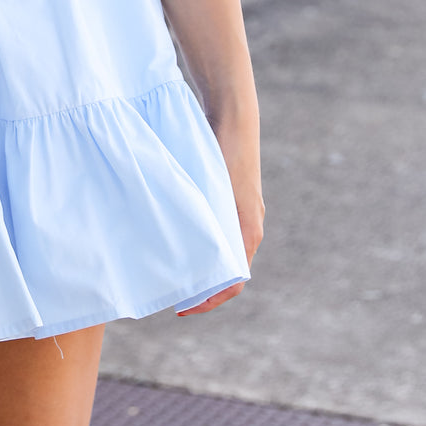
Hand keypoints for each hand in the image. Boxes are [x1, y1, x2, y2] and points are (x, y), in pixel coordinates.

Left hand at [177, 116, 264, 316]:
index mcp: (248, 230)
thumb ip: (210, 223)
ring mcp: (244, 210)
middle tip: (175, 294)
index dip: (210, 301)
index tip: (185, 308)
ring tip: (176, 269)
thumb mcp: (215, 192)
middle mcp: (250, 224)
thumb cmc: (224, 151)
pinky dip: (207, 241)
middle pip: (230, 271)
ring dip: (205, 264)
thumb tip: (194, 259)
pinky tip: (182, 236)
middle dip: (205, 287)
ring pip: (226, 249)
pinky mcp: (235, 197)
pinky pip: (223, 229)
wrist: (234, 117)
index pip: (234, 283)